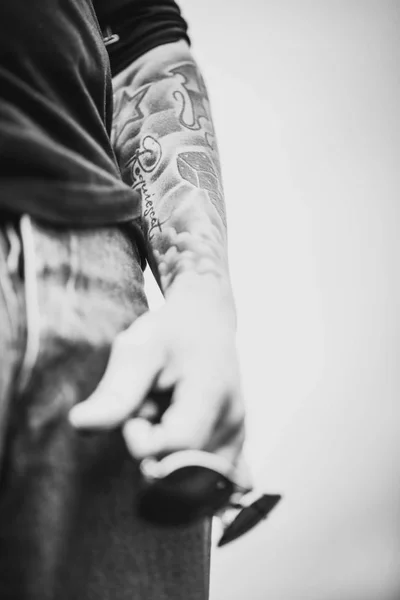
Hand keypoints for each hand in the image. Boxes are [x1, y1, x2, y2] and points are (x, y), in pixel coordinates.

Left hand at [68, 274, 245, 469]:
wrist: (206, 321)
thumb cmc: (170, 333)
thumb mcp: (138, 349)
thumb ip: (115, 391)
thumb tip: (79, 424)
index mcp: (212, 395)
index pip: (172, 448)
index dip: (141, 438)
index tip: (136, 409)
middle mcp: (232, 422)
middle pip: (179, 470)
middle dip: (153, 448)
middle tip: (152, 410)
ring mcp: (237, 437)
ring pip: (188, 477)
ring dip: (166, 454)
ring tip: (166, 414)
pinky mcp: (234, 446)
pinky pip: (200, 475)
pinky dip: (181, 459)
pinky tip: (178, 428)